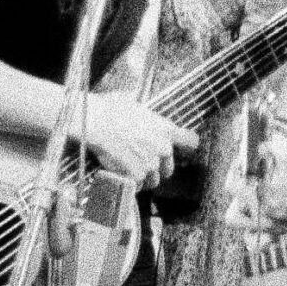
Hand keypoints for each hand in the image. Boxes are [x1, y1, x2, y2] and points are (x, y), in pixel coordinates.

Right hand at [79, 91, 197, 187]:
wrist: (95, 122)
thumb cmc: (109, 109)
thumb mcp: (133, 102)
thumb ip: (142, 110)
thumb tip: (135, 98)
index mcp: (166, 129)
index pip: (191, 143)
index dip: (185, 147)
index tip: (179, 150)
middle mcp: (163, 148)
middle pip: (168, 169)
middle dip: (156, 168)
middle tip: (139, 162)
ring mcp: (150, 164)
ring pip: (153, 181)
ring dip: (143, 179)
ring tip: (127, 169)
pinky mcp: (136, 176)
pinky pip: (137, 187)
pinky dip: (129, 184)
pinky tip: (119, 174)